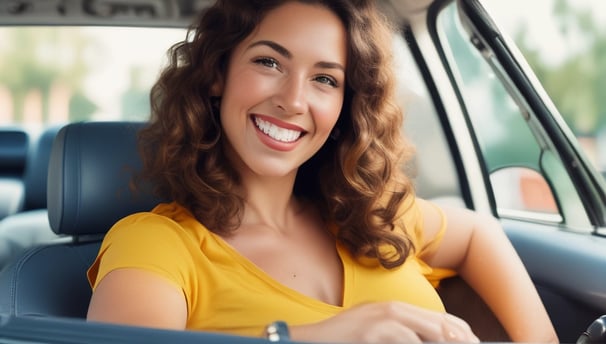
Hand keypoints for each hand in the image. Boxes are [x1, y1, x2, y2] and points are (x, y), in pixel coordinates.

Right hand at [290, 301, 479, 342]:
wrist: (312, 339)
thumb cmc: (344, 339)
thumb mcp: (375, 330)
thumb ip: (401, 333)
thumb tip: (429, 342)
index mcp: (396, 308)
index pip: (442, 318)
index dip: (464, 333)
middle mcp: (393, 309)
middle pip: (441, 325)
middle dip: (462, 341)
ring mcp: (383, 319)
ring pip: (430, 334)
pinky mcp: (373, 332)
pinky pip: (407, 342)